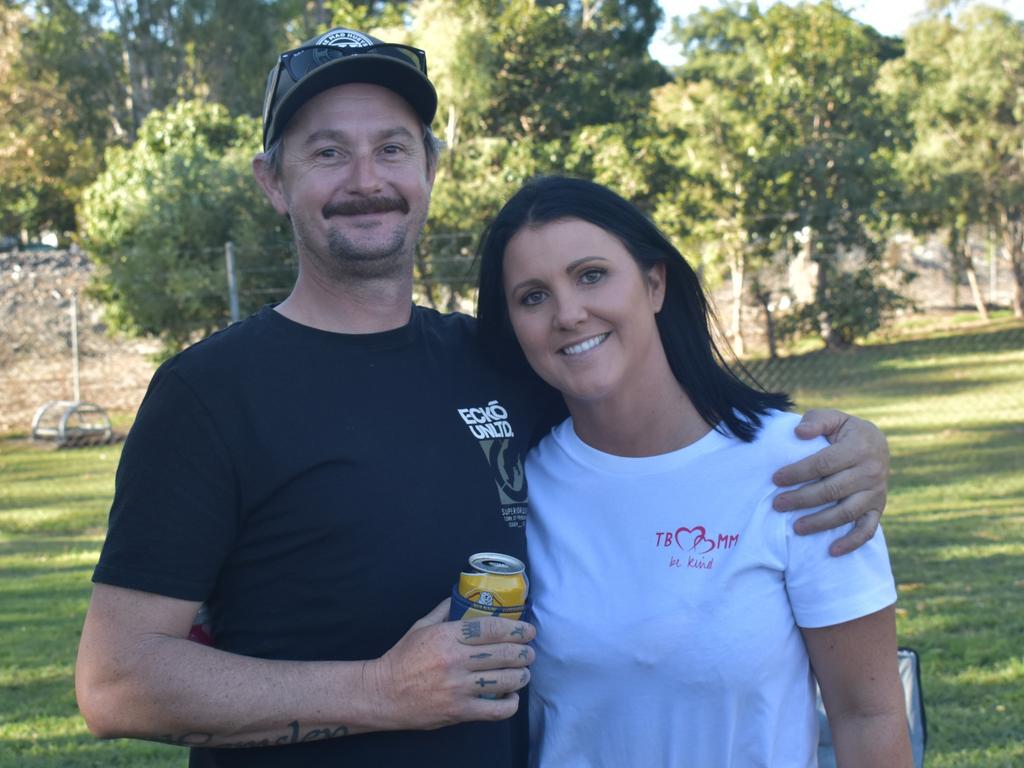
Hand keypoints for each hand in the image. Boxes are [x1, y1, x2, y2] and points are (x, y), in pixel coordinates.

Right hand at [364, 598, 534, 730]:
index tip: (528, 630)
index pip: (491, 628)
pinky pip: (495, 710)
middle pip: (504, 653)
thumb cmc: (403, 658)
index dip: (516, 628)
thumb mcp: (421, 627)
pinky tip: (512, 697)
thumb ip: (444, 611)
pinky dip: (510, 705)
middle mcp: (455, 660)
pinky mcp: (459, 711)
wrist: (383, 694)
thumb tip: (460, 595)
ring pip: (504, 680)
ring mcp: (458, 687)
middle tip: (529, 652)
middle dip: (524, 652)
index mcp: (447, 636)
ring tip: (524, 672)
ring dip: (521, 676)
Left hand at [772, 409, 889, 555]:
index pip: (824, 464)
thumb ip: (817, 421)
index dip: (798, 472)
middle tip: (777, 505)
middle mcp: (871, 472)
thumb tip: (799, 432)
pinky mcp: (878, 508)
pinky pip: (867, 530)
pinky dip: (852, 543)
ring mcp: (876, 493)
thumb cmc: (845, 431)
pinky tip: (832, 551)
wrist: (876, 444)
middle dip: (802, 499)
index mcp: (859, 447)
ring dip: (820, 522)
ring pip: (846, 513)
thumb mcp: (834, 418)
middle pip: (832, 490)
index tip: (776, 479)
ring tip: (796, 528)